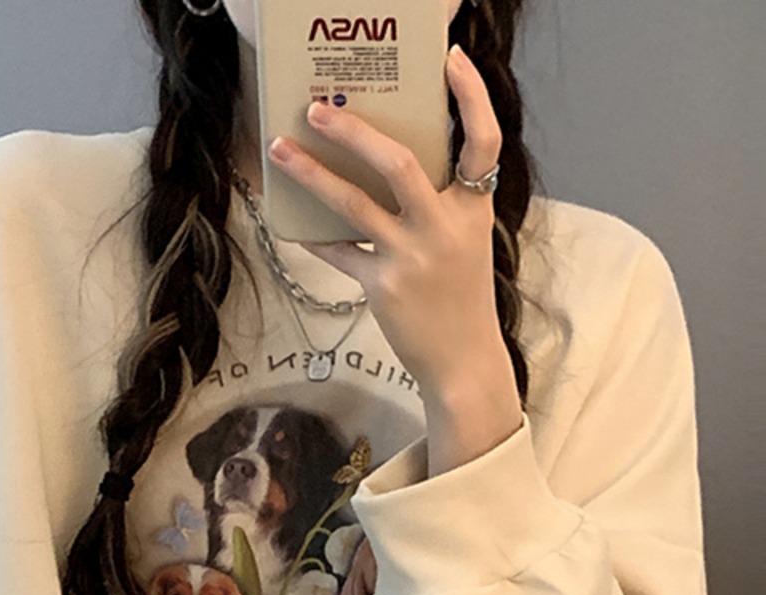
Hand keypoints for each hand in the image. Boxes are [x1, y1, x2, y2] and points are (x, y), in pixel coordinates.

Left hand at [267, 44, 521, 434]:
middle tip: (318, 109)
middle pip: (398, 163)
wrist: (464, 363)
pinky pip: (340, 252)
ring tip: (282, 150)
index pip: (484, 141)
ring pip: (354, 203)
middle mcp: (444, 228)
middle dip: (354, 131)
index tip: (451, 60)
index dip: (472, 96)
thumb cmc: (461, 301)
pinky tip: (295, 223)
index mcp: (472, 210)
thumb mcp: (465, 244)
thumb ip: (439, 206)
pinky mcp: (383, 287)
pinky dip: (316, 237)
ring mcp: (412, 258)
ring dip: (313, 173)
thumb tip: (384, 167)